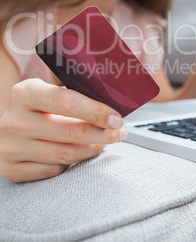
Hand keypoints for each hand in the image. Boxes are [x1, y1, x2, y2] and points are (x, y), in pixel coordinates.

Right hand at [0, 79, 126, 182]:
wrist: (5, 128)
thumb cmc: (35, 107)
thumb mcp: (47, 90)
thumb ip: (73, 92)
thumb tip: (111, 102)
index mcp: (25, 93)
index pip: (67, 102)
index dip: (96, 111)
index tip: (117, 119)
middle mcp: (15, 120)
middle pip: (72, 133)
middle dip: (103, 134)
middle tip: (119, 132)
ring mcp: (11, 147)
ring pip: (67, 155)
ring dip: (92, 149)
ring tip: (103, 142)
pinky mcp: (11, 169)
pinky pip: (54, 170)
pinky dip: (71, 163)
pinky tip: (77, 152)